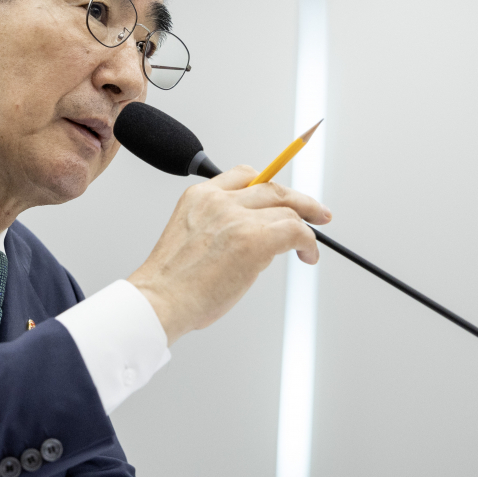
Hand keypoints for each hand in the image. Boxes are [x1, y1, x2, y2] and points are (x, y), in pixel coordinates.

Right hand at [128, 166, 330, 344]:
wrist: (159, 301)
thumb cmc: (172, 284)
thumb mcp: (189, 237)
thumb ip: (218, 226)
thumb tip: (254, 236)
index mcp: (199, 197)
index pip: (244, 175)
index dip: (269, 183)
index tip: (282, 195)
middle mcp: (219, 200)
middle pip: (272, 186)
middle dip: (300, 200)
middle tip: (317, 213)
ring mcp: (238, 217)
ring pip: (288, 209)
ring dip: (305, 228)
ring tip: (309, 246)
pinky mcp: (255, 239)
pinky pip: (297, 232)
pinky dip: (309, 244)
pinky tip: (307, 256)